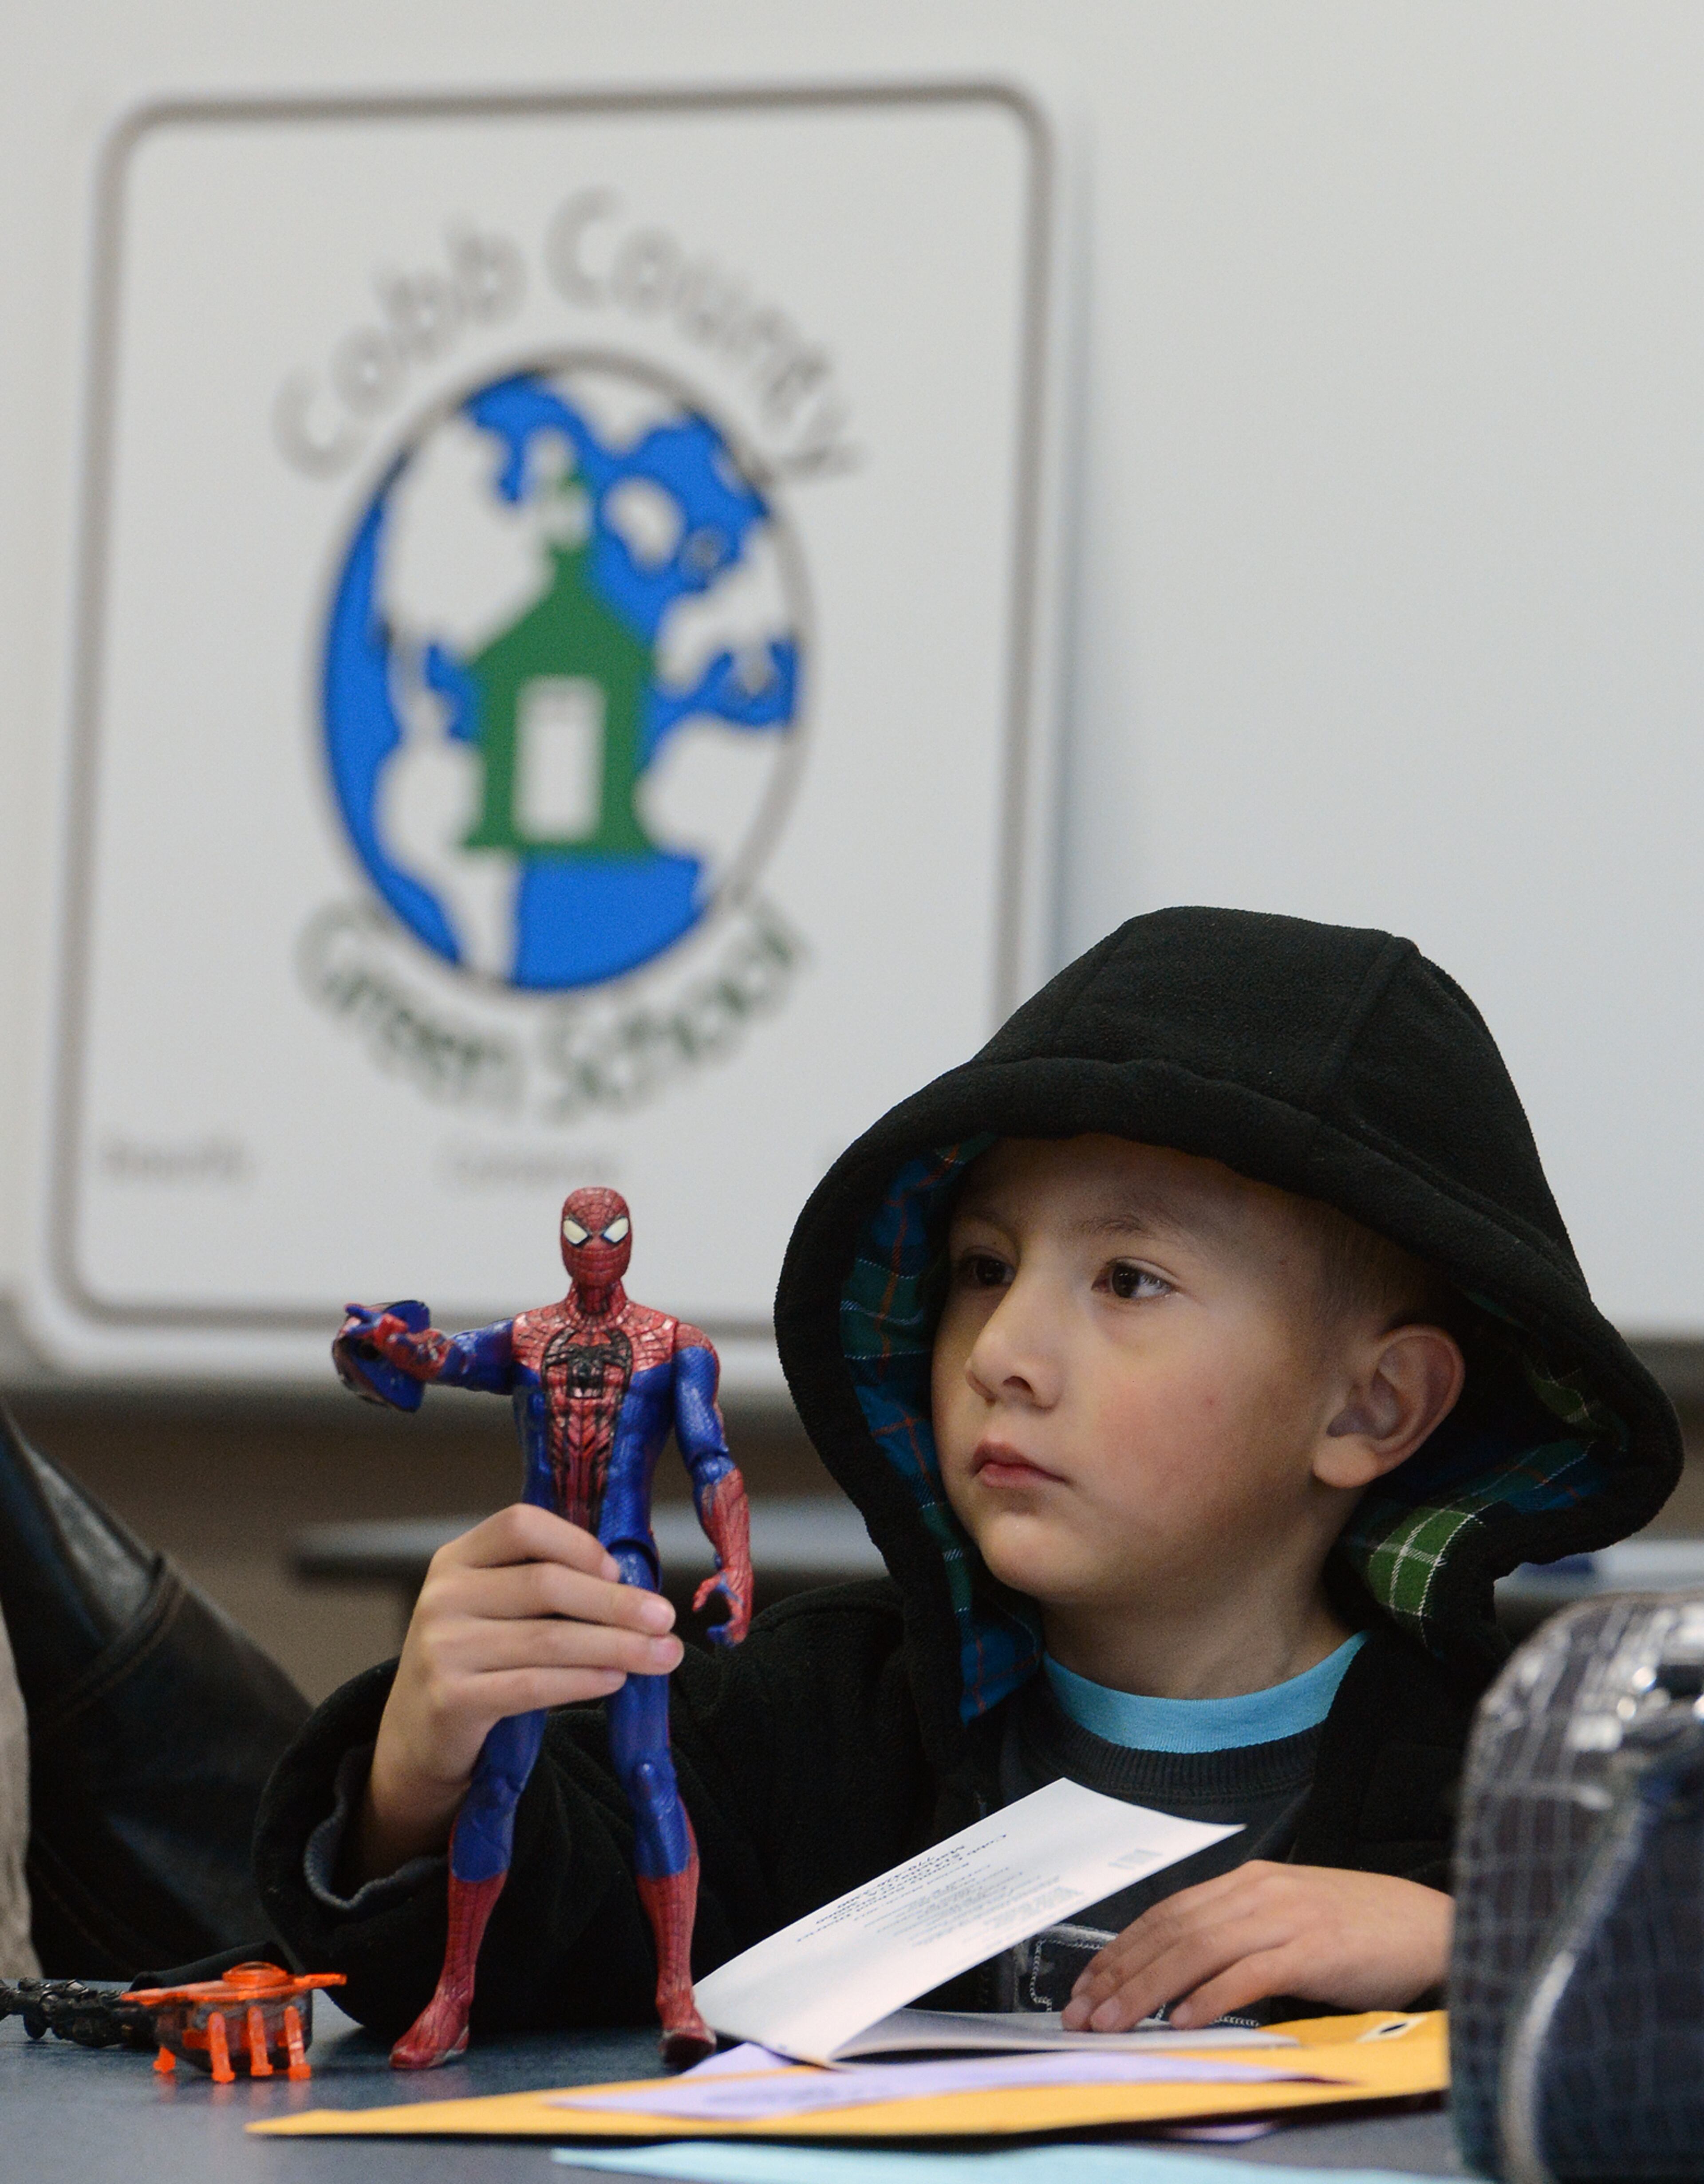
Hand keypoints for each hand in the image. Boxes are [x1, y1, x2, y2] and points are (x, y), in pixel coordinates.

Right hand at [355, 1505, 684, 1880]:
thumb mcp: (491, 1607)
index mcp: (456, 1559)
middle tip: (665, 1618)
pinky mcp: (451, 1699)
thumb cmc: (475, 1659)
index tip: (619, 1569)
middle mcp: (443, 1596)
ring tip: (662, 1655)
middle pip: (546, 1584)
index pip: (521, 1526)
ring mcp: (442, 1648)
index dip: (577, 1543)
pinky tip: (617, 1679)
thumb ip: (541, 1585)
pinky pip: (533, 1685)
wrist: (416, 1735)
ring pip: (549, 1638)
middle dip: (616, 1602)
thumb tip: (633, 1585)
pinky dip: (584, 1681)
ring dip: (617, 1646)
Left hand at [692, 1568, 750, 1647]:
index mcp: (738, 1601)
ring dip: (731, 1638)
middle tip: (713, 1635)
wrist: (740, 1567)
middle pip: (741, 1632)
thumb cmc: (726, 1575)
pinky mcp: (747, 1612)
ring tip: (717, 1635)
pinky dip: (734, 1634)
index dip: (728, 1630)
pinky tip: (723, 1631)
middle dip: (727, 1638)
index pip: (737, 1620)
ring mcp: (747, 1611)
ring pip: (743, 1633)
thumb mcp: (711, 1583)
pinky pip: (743, 1628)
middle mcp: (745, 1608)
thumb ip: (702, 1594)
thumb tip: (695, 1608)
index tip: (715, 1631)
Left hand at [1058, 1863, 1452, 2030]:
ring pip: (1198, 1949)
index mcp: (1247, 1883)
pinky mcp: (1313, 1950)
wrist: (1429, 1925)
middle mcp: (1258, 1893)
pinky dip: (1212, 1996)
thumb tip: (1182, 1978)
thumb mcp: (1288, 1921)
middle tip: (1085, 2013)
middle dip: (1121, 1973)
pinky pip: (1250, 1972)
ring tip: (1118, 2022)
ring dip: (1150, 1989)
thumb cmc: (1357, 1930)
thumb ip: (1240, 1939)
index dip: (1121, 1950)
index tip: (1088, 1986)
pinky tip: (1185, 2020)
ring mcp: (1285, 1918)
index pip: (1166, 1914)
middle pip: (1172, 1931)